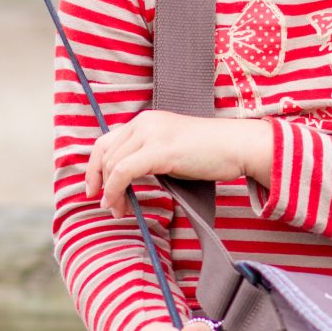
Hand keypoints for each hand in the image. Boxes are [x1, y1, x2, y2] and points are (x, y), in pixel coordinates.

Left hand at [85, 111, 260, 217]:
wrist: (237, 145)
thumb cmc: (210, 152)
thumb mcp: (171, 149)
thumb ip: (148, 155)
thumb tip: (126, 179)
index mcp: (145, 120)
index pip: (105, 142)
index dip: (94, 168)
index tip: (95, 190)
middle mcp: (144, 122)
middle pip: (105, 154)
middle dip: (101, 184)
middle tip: (110, 207)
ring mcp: (151, 134)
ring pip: (112, 164)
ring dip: (110, 192)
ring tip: (118, 210)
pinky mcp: (160, 150)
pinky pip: (124, 171)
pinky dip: (116, 190)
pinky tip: (120, 204)